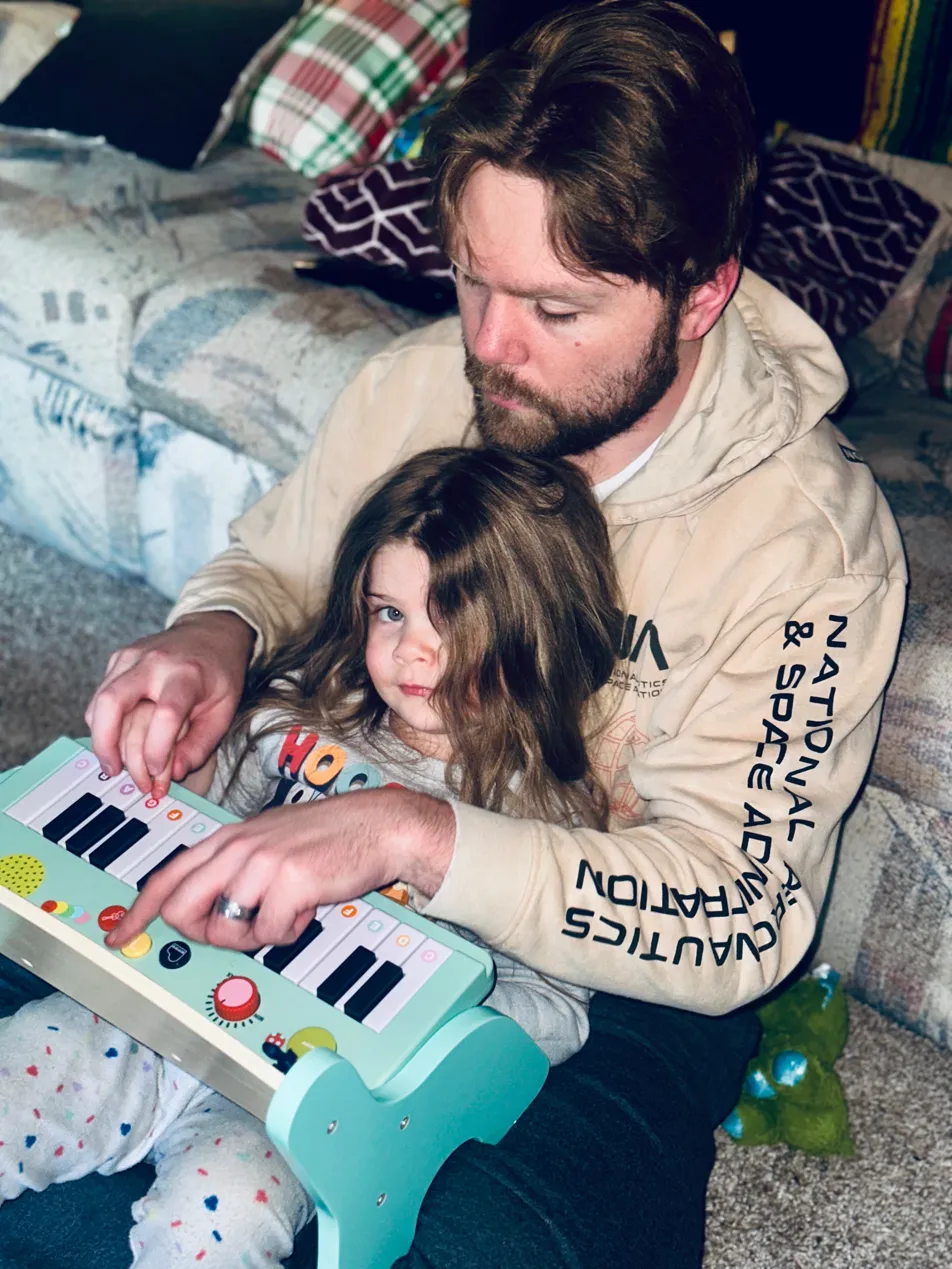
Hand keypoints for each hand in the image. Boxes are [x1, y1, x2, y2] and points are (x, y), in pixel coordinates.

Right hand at [85, 612, 254, 797]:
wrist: (210, 633)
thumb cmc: (219, 674)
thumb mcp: (224, 710)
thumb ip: (201, 744)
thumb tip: (174, 772)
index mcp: (187, 674)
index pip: (165, 714)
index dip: (156, 749)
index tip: (155, 772)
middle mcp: (154, 662)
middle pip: (113, 702)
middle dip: (106, 744)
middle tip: (115, 772)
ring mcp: (131, 657)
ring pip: (99, 701)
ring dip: (101, 738)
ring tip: (113, 763)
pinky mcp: (117, 659)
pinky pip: (99, 696)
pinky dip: (102, 722)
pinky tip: (114, 738)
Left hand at [105, 787, 455, 952]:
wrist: (377, 826)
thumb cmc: (328, 837)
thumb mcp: (269, 843)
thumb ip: (235, 868)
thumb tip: (210, 908)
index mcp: (228, 838)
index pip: (167, 876)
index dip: (139, 912)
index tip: (120, 936)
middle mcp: (237, 847)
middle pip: (183, 909)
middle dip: (204, 932)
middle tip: (238, 930)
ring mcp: (261, 863)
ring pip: (227, 928)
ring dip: (257, 934)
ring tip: (286, 911)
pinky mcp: (289, 881)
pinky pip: (269, 932)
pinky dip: (289, 931)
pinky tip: (307, 908)